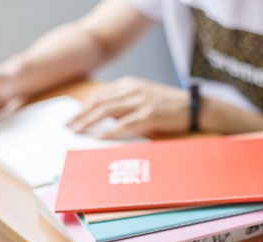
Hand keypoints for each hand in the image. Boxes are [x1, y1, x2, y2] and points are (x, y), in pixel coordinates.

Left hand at [67, 76, 190, 138]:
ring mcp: (140, 102)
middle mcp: (132, 90)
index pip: (100, 94)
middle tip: (68, 126)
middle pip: (99, 101)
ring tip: (78, 131)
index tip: (73, 117)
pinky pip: (124, 124)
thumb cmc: (169, 106)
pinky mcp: (149, 115)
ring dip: (89, 121)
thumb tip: (104, 118)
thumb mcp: (144, 98)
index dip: (84, 106)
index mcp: (129, 84)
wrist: (194, 107)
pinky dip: (110, 130)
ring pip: (107, 111)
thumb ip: (125, 104)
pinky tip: (99, 136)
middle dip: (81, 114)